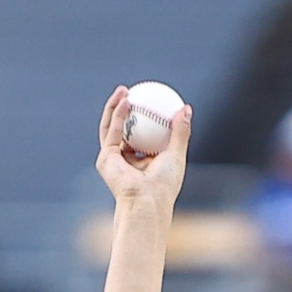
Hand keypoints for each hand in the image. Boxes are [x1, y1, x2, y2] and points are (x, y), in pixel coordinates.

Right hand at [95, 85, 191, 215]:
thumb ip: (180, 131)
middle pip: (123, 128)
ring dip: (115, 107)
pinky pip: (112, 132)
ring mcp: (114, 159)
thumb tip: (186, 108)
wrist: (147, 200)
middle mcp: (126, 159)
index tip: (151, 100)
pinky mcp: (105, 158)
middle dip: (124, 108)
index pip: (143, 134)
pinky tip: (125, 101)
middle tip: (134, 91)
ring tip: (124, 90)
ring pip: (111, 127)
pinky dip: (117, 115)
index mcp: (143, 160)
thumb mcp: (176, 153)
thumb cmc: (165, 183)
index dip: (144, 116)